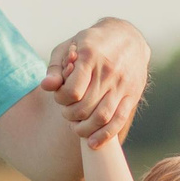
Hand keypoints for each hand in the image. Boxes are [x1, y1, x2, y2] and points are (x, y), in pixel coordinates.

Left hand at [41, 17, 149, 146]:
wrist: (128, 37)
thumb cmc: (91, 43)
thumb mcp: (69, 47)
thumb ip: (55, 68)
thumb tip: (46, 86)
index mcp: (90, 56)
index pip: (72, 91)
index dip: (61, 99)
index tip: (60, 97)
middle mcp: (108, 71)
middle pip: (85, 106)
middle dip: (70, 115)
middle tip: (67, 113)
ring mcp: (123, 84)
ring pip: (102, 117)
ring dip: (84, 129)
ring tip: (76, 128)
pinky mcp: (133, 95)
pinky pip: (119, 120)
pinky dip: (104, 135)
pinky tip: (92, 142)